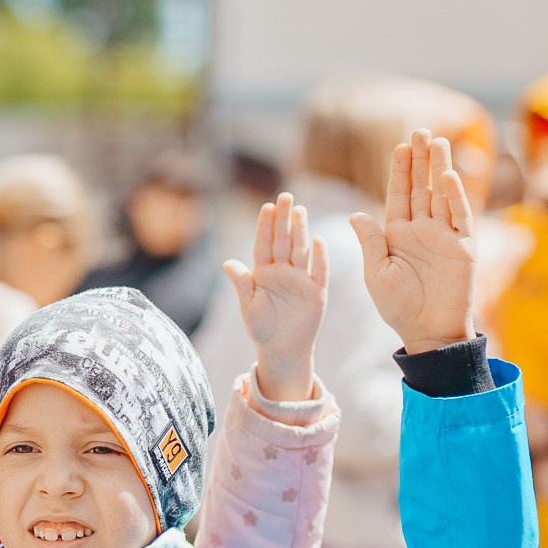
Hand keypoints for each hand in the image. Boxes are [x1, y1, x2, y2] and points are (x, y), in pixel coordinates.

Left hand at [221, 193, 326, 402]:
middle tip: (286, 197)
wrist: (282, 350)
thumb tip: (227, 262)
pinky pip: (319, 271)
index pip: (264, 245)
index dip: (265, 226)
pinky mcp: (316, 292)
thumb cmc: (261, 329)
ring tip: (300, 211)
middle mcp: (282, 272)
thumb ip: (241, 284)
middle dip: (284, 220)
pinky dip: (320, 257)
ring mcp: (301, 280)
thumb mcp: (248, 307)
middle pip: (283, 241)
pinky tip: (318, 240)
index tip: (267, 207)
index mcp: (263, 273)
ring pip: (301, 250)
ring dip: (301, 231)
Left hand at [349, 130, 478, 354]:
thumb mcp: (376, 273)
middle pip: (421, 187)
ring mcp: (444, 236)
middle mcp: (421, 230)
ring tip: (437, 141)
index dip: (399, 171)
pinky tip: (448, 176)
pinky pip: (460, 216)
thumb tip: (355, 214)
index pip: (398, 195)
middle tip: (420, 131)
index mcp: (396, 234)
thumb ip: (370, 242)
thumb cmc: (398, 307)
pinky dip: (455, 196)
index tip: (399, 146)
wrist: (427, 332)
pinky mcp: (464, 246)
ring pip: (442, 195)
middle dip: (420, 160)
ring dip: (439, 168)